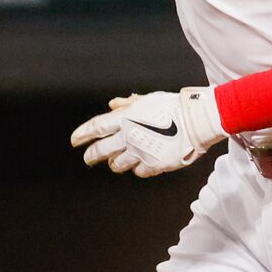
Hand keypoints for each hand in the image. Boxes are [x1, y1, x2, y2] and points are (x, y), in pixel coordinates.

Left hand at [72, 88, 224, 177]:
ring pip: (117, 165)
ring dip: (114, 163)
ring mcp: (141, 153)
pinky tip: (140, 163)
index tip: (74, 141)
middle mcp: (129, 137)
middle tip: (88, 157)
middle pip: (100, 150)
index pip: (95, 128)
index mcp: (125, 118)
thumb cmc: (174, 106)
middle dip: (91, 155)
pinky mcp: (154, 165)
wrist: (197, 120)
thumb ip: (127, 105)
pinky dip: (137, 168)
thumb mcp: (148, 100)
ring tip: (115, 162)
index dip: (81, 135)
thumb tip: (113, 105)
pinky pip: (138, 171)